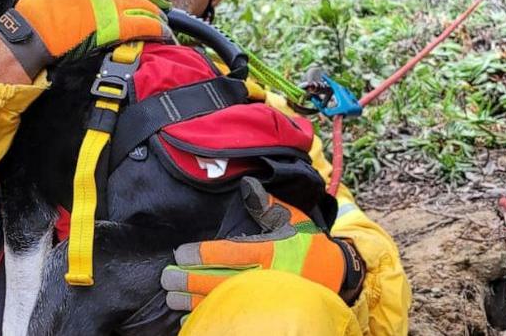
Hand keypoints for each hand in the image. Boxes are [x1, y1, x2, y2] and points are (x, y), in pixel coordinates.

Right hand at [0, 0, 171, 78]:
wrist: (33, 32)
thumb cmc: (34, 8)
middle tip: (164, 4)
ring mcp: (112, 5)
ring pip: (145, 7)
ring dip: (159, 14)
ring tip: (167, 21)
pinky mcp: (116, 26)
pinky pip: (145, 25)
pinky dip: (158, 28)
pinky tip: (165, 32)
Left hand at [161, 177, 364, 311]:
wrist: (338, 278)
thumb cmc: (311, 247)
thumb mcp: (294, 221)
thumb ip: (267, 205)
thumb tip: (246, 185)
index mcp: (270, 253)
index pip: (229, 253)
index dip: (202, 254)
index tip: (180, 254)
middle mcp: (264, 278)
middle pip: (219, 281)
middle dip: (189, 281)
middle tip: (166, 279)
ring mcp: (264, 300)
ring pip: (222, 303)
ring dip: (193, 303)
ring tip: (171, 299)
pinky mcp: (265, 315)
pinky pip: (233, 320)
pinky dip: (211, 319)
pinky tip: (192, 320)